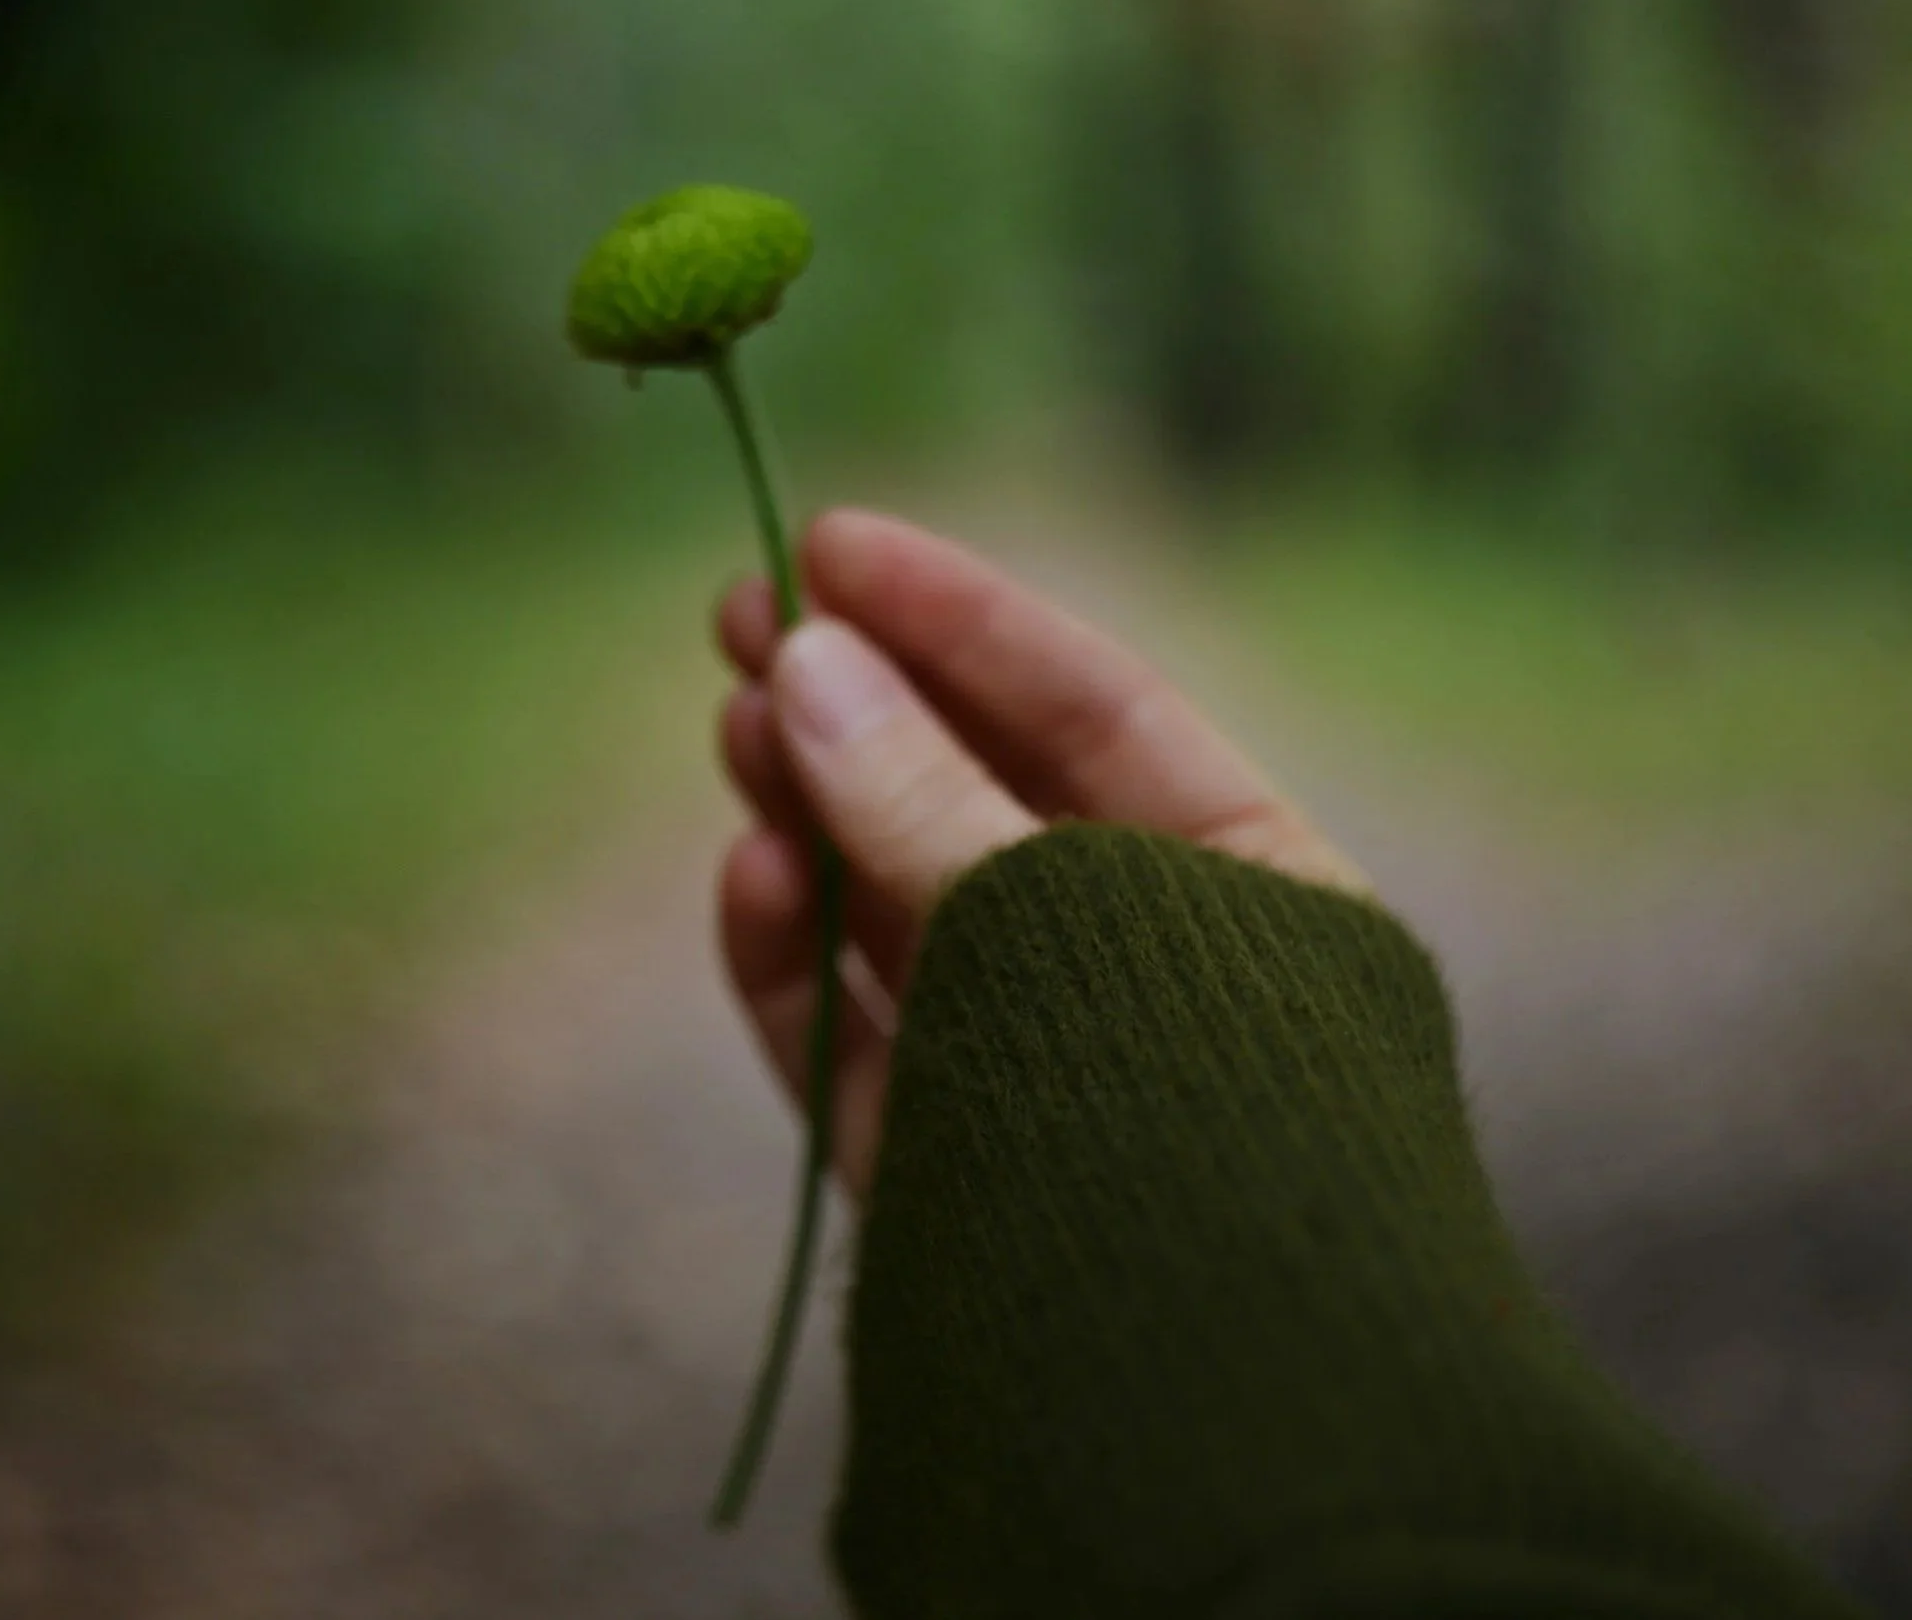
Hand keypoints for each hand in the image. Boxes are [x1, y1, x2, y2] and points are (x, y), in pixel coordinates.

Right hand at [714, 509, 1366, 1198]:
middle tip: (734, 612)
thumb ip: (924, 801)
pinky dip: (802, 963)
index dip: (962, 616)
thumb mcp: (1063, 931)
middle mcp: (1153, 975)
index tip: (828, 540)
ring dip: (817, 817)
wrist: (1215, 1447)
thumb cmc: (1188, 1135)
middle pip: (984, 804)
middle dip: (864, 704)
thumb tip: (802, 660)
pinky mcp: (958, 1170)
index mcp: (1257, 891)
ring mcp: (1048, 1074)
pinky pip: (869, 1041)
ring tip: (731, 730)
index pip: (1096, 711)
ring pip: (908, 917)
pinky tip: (751, 876)